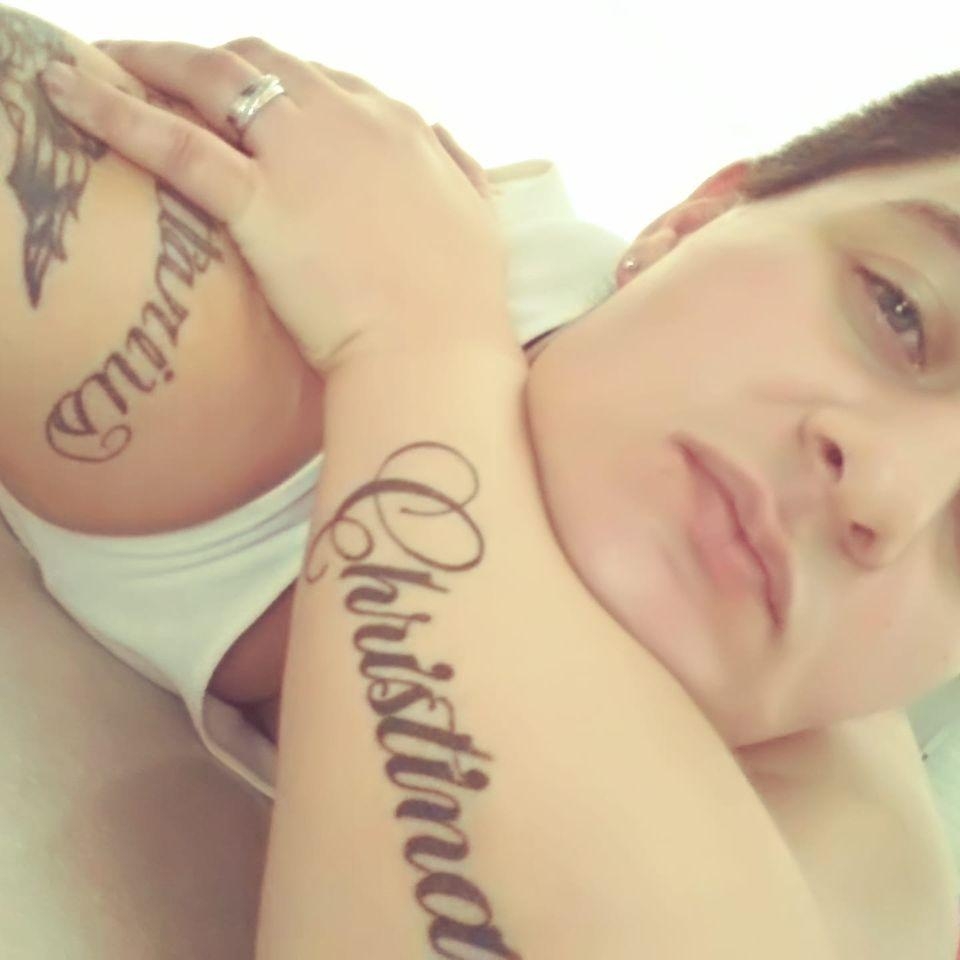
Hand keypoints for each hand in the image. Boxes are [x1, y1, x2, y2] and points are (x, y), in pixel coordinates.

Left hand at [41, 37, 508, 375]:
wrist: (438, 353)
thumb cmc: (463, 303)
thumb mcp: (479, 219)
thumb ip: (459, 169)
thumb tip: (441, 139)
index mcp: (399, 126)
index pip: (325, 80)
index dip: (279, 84)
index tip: (249, 101)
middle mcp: (349, 121)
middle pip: (264, 63)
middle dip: (212, 61)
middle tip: (171, 75)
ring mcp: (302, 156)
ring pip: (215, 77)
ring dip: (156, 60)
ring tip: (111, 61)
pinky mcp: (260, 202)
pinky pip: (175, 143)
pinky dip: (115, 111)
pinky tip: (72, 96)